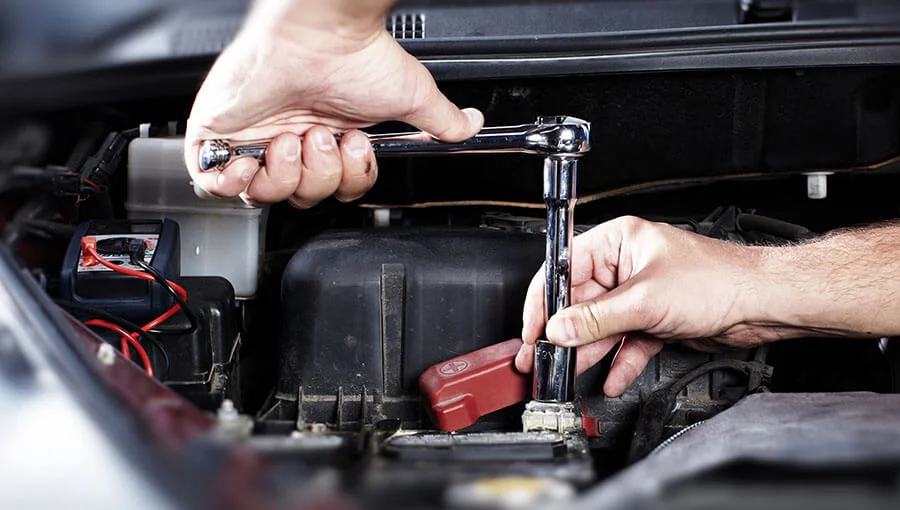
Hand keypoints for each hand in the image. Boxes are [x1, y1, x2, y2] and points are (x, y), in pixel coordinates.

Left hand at [184, 0, 482, 207]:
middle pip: (301, 198)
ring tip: (293, 137)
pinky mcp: (217, 133)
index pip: (335, 189)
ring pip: (262, 196)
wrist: (317, 33)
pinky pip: (215, 184)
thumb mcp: (410, 96)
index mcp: (330, 136)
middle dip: (318, 176)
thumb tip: (470, 127)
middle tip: (324, 137)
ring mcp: (253, 138)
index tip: (355, 147)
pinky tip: (255, 159)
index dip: (347, 181)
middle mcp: (292, 139)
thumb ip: (440, 121)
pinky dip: (235, 182)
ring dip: (285, 175)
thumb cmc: (357, 56)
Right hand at [515, 216, 772, 397]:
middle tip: (544, 358)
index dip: (544, 300)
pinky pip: (625, 342)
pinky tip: (610, 379)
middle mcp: (625, 266)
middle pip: (580, 302)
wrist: (762, 304)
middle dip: (565, 334)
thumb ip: (597, 318)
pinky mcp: (653, 319)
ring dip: (588, 352)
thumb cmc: (719, 279)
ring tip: (568, 373)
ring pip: (601, 327)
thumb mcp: (645, 299)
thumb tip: (560, 328)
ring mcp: (638, 294)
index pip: (564, 268)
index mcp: (618, 242)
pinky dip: (619, 362)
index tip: (533, 328)